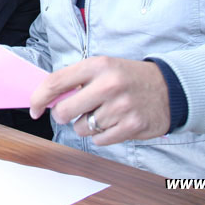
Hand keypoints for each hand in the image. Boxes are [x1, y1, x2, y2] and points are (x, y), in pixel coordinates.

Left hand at [30, 57, 169, 145]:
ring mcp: (120, 107)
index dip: (39, 98)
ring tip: (102, 113)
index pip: (55, 82)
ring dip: (86, 125)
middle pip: (64, 111)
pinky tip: (113, 123)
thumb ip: (76, 79)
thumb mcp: (103, 67)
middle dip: (62, 116)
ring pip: (82, 128)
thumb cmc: (128, 77)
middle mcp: (108, 85)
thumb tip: (47, 98)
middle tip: (71, 113)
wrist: (170, 88)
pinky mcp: (131, 126)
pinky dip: (101, 135)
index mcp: (97, 65)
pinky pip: (99, 140)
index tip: (34, 109)